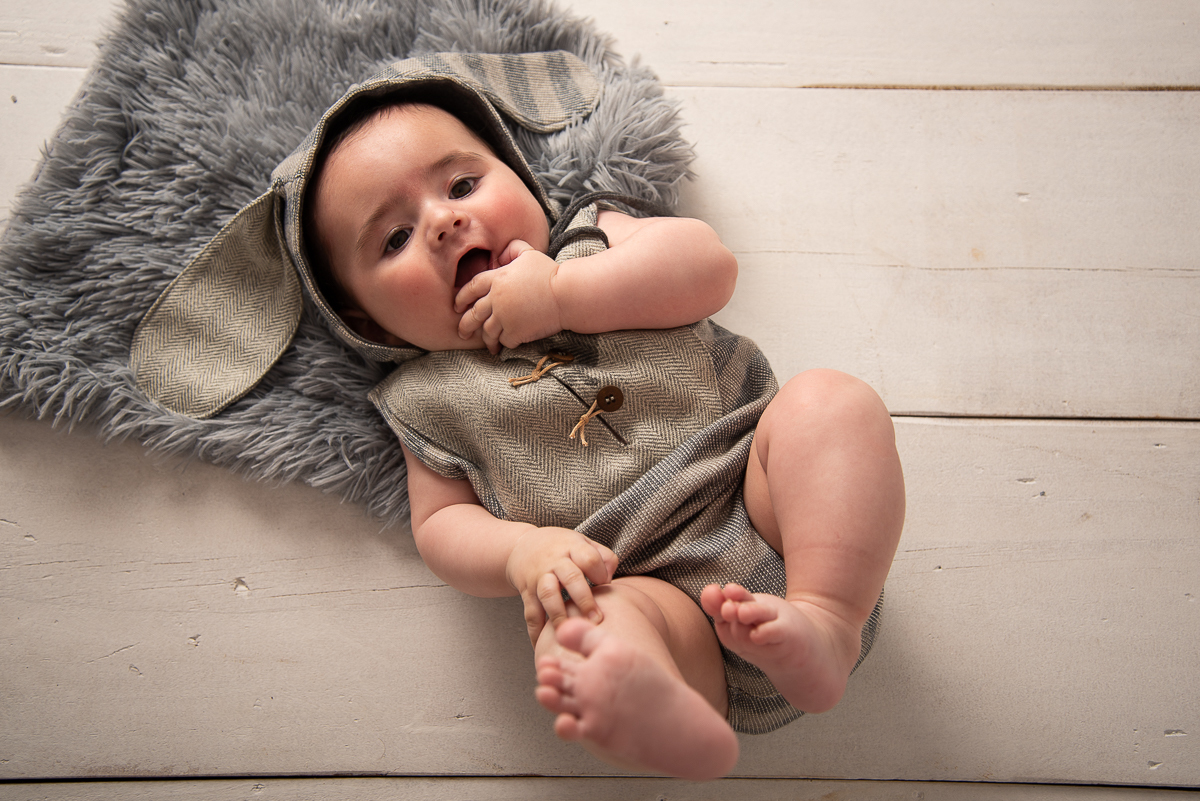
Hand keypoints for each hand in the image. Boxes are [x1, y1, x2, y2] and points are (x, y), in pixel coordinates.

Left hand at [456, 240, 563, 353]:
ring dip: (486, 339)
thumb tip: (504, 251)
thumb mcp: (530, 254)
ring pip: (487, 332)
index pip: (471, 288)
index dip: (461, 298)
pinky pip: (504, 341)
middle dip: (465, 325)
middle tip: (462, 332)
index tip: (457, 306)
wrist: (565, 295)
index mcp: (497, 278)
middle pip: (473, 314)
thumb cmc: (549, 273)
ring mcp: (504, 317)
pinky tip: (504, 346)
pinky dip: (503, 344)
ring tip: (488, 344)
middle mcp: (496, 299)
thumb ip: (514, 249)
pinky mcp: (515, 332)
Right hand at [505, 527, 617, 645]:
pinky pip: (531, 614)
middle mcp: (554, 562)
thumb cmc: (562, 548)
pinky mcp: (527, 593)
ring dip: (560, 615)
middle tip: (596, 620)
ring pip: (548, 595)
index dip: (599, 572)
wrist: (523, 546)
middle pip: (571, 578)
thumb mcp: (582, 542)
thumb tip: (609, 579)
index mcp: (572, 548)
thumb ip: (602, 557)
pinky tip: (542, 646)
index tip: (606, 584)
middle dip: (584, 600)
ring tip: (570, 633)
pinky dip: (536, 632)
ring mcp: (539, 577)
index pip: (588, 557)